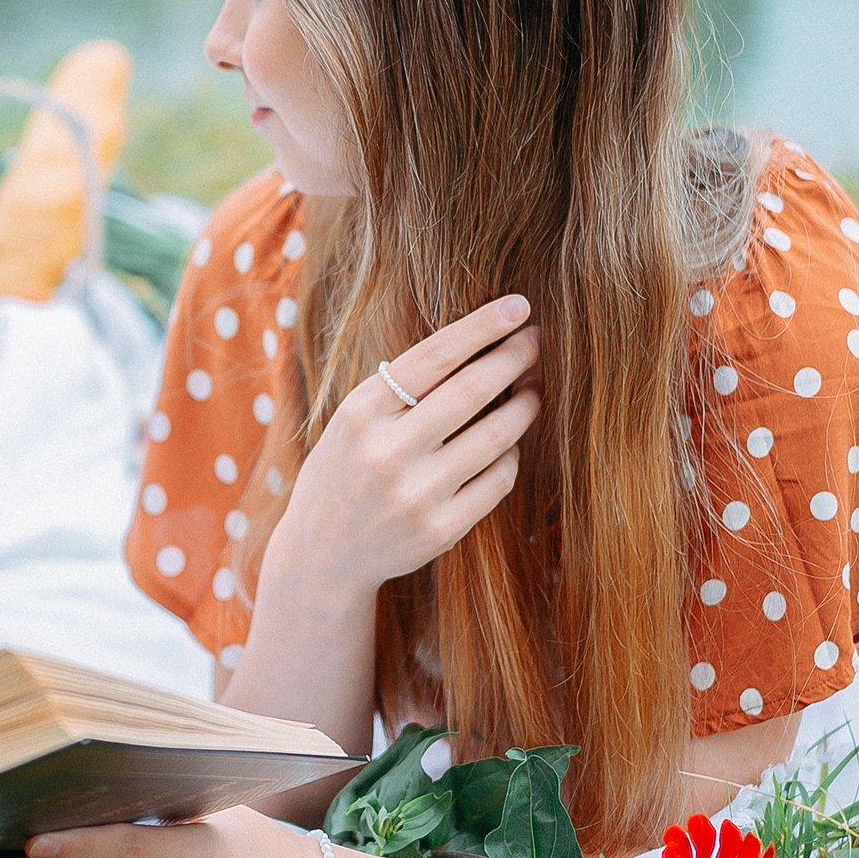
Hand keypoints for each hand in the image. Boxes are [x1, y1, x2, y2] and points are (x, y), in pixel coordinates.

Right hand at [262, 295, 540, 605]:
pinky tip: (510, 443)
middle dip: (514, 357)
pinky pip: (497, 481)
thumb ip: (404, 386)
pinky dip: (511, 455)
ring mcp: (415, 495)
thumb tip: (481, 343)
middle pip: (472, 390)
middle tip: (537, 340)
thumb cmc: (347, 467)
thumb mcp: (356, 418)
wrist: (322, 552)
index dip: (483, 326)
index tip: (520, 306)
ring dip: (525, 405)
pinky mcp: (440, 531)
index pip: (434, 355)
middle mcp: (387, 452)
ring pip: (495, 436)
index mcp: (362, 412)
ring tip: (534, 388)